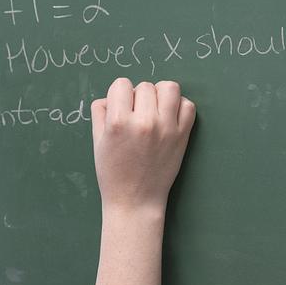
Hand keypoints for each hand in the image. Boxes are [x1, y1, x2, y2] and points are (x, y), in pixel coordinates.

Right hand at [91, 78, 194, 213]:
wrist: (135, 200)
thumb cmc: (113, 173)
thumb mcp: (97, 142)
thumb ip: (100, 113)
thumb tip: (111, 97)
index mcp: (118, 122)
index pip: (121, 84)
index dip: (119, 94)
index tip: (121, 108)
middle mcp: (144, 122)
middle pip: (145, 86)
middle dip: (138, 96)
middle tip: (136, 114)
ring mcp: (166, 128)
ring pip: (169, 87)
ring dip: (161, 94)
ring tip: (155, 109)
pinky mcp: (182, 135)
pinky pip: (188, 105)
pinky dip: (179, 106)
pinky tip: (169, 117)